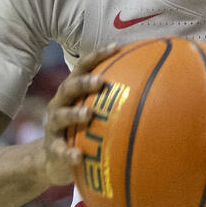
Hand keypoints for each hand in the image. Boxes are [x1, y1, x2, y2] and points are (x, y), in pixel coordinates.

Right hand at [41, 45, 119, 185]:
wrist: (53, 158)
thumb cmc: (81, 127)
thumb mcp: (93, 109)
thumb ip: (112, 96)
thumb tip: (152, 82)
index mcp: (71, 91)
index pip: (82, 67)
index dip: (97, 56)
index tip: (116, 48)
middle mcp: (60, 104)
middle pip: (68, 87)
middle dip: (83, 82)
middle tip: (100, 81)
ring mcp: (53, 126)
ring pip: (60, 116)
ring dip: (74, 114)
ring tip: (88, 114)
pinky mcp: (53, 148)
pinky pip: (60, 150)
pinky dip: (68, 153)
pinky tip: (78, 156)